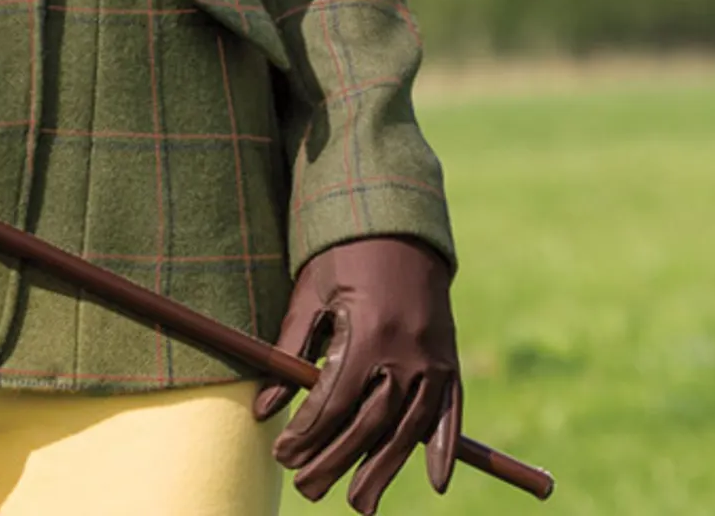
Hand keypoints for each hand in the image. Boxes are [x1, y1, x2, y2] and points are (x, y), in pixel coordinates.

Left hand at [254, 236, 461, 511]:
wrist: (399, 226)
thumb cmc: (342, 258)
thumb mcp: (309, 294)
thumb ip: (288, 351)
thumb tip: (263, 409)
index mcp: (368, 330)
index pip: (336, 399)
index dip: (308, 431)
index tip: (282, 454)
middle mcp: (406, 350)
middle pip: (371, 423)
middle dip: (336, 460)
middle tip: (306, 489)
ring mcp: (434, 358)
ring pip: (408, 429)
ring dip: (384, 471)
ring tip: (359, 504)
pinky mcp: (451, 361)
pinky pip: (451, 414)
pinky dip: (444, 448)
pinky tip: (435, 482)